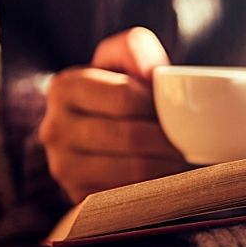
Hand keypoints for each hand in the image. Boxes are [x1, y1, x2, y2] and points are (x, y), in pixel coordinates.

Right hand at [39, 27, 187, 202]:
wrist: (97, 127)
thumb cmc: (119, 90)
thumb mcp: (124, 58)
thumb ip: (135, 49)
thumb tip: (150, 72)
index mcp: (64, 88)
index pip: (124, 97)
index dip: (158, 105)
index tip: (178, 109)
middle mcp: (54, 128)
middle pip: (130, 137)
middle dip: (168, 139)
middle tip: (191, 140)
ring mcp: (62, 167)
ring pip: (132, 170)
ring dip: (168, 166)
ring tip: (183, 158)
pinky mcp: (78, 197)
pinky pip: (128, 197)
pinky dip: (155, 188)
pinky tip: (168, 178)